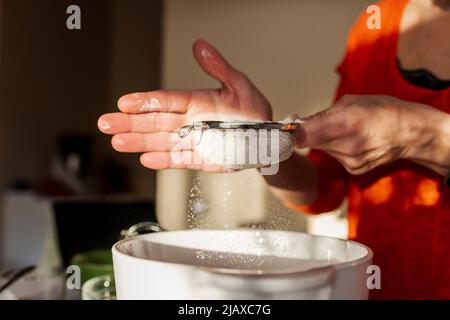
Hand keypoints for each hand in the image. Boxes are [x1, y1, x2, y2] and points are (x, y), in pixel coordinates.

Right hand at [97, 39, 271, 171]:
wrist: (266, 139)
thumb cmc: (253, 110)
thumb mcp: (239, 85)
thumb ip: (218, 68)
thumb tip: (199, 45)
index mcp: (196, 102)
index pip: (165, 100)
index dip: (144, 101)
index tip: (124, 102)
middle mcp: (189, 122)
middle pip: (155, 121)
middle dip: (130, 123)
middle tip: (106, 122)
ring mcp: (192, 142)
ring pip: (161, 141)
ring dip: (139, 142)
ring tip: (117, 142)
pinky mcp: (199, 159)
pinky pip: (178, 160)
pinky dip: (162, 160)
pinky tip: (144, 159)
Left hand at [297, 94, 449, 175]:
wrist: (410, 133)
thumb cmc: (382, 110)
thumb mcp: (350, 102)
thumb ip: (322, 115)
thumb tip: (296, 122)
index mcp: (344, 123)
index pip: (302, 136)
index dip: (288, 133)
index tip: (283, 129)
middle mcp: (345, 146)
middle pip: (308, 143)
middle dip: (305, 133)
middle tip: (308, 123)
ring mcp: (349, 161)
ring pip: (320, 149)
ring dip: (322, 139)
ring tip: (341, 130)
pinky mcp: (353, 170)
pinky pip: (334, 156)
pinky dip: (336, 148)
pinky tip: (351, 141)